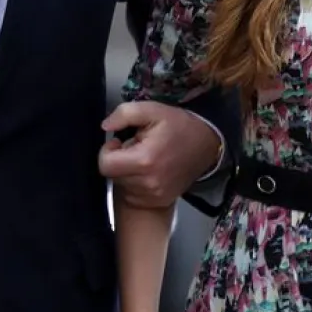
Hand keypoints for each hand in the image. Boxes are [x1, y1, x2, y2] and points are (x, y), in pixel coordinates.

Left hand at [99, 101, 220, 208]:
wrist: (207, 145)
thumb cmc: (178, 125)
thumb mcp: (153, 110)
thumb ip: (124, 114)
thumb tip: (105, 126)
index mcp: (144, 160)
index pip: (105, 165)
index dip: (107, 151)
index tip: (118, 142)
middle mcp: (148, 183)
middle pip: (112, 176)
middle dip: (118, 161)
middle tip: (135, 148)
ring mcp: (155, 195)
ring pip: (122, 185)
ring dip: (126, 172)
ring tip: (144, 159)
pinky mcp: (159, 201)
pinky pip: (134, 195)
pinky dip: (135, 183)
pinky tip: (149, 171)